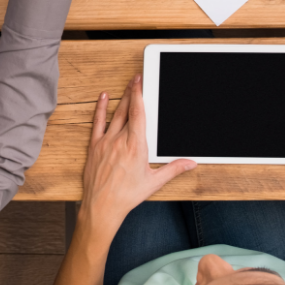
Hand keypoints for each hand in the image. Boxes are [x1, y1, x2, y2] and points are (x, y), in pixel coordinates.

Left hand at [82, 76, 195, 231]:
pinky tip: (103, 98)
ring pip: (115, 114)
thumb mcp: (154, 182)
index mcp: (136, 146)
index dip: (139, 95)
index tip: (140, 82)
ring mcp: (106, 142)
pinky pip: (97, 123)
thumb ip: (173, 169)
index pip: (138, 114)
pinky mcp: (94, 146)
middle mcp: (120, 140)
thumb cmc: (126, 196)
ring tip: (127, 86)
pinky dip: (100, 109)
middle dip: (132, 92)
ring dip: (121, 99)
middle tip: (136, 78)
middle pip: (127, 110)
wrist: (102, 206)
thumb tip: (190, 163)